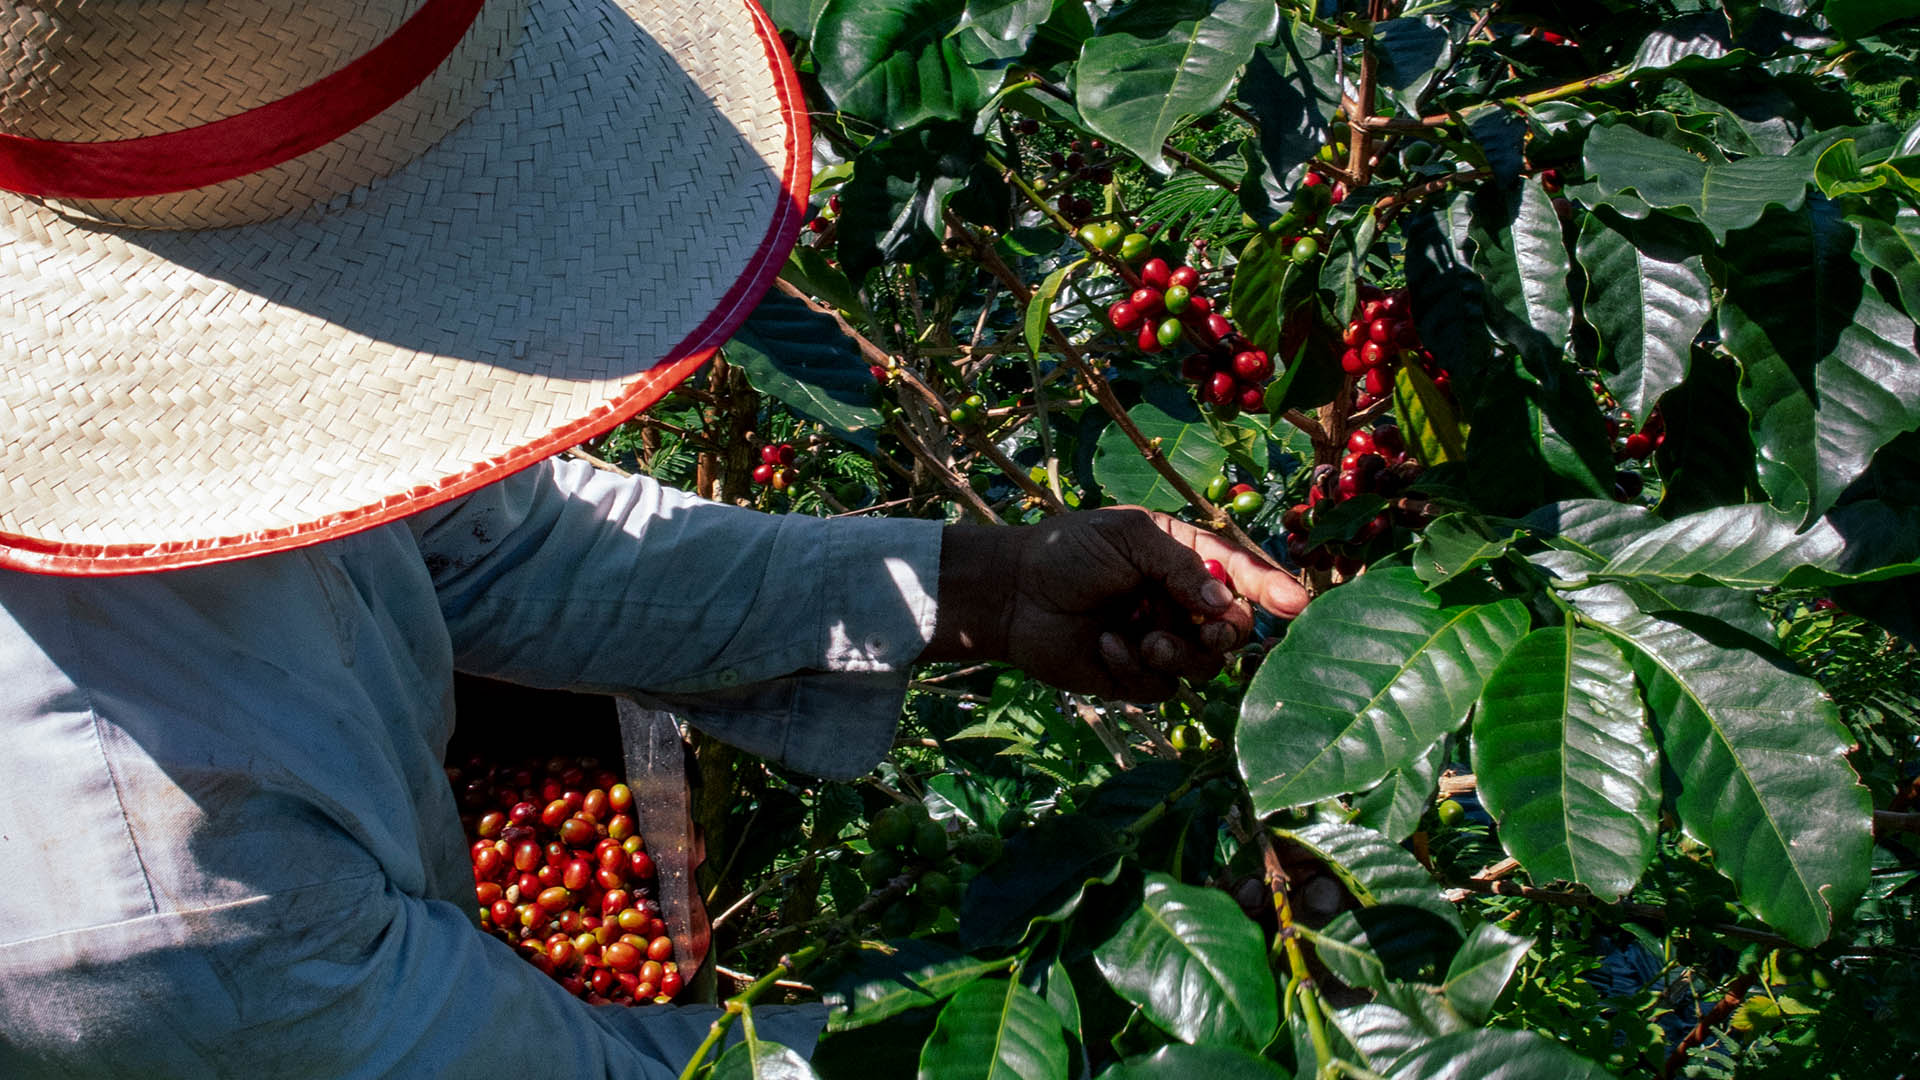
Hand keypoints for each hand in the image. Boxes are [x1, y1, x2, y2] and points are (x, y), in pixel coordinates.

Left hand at [925, 508, 1308, 700]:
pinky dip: (1137, 668)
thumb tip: (1227, 604)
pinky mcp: (1135, 676)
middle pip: (1234, 630)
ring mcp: (1161, 641)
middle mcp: (1180, 603)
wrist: (1012, 593)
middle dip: (1224, 631)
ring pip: (1204, 665)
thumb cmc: (1068, 551)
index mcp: (1186, 559)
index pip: (1242, 575)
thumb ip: (1183, 565)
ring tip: (1143, 638)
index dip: (1271, 589)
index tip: (1294, 605)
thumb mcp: (1130, 537)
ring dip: (1179, 652)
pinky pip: (1163, 687)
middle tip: (1204, 627)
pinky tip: (1106, 644)